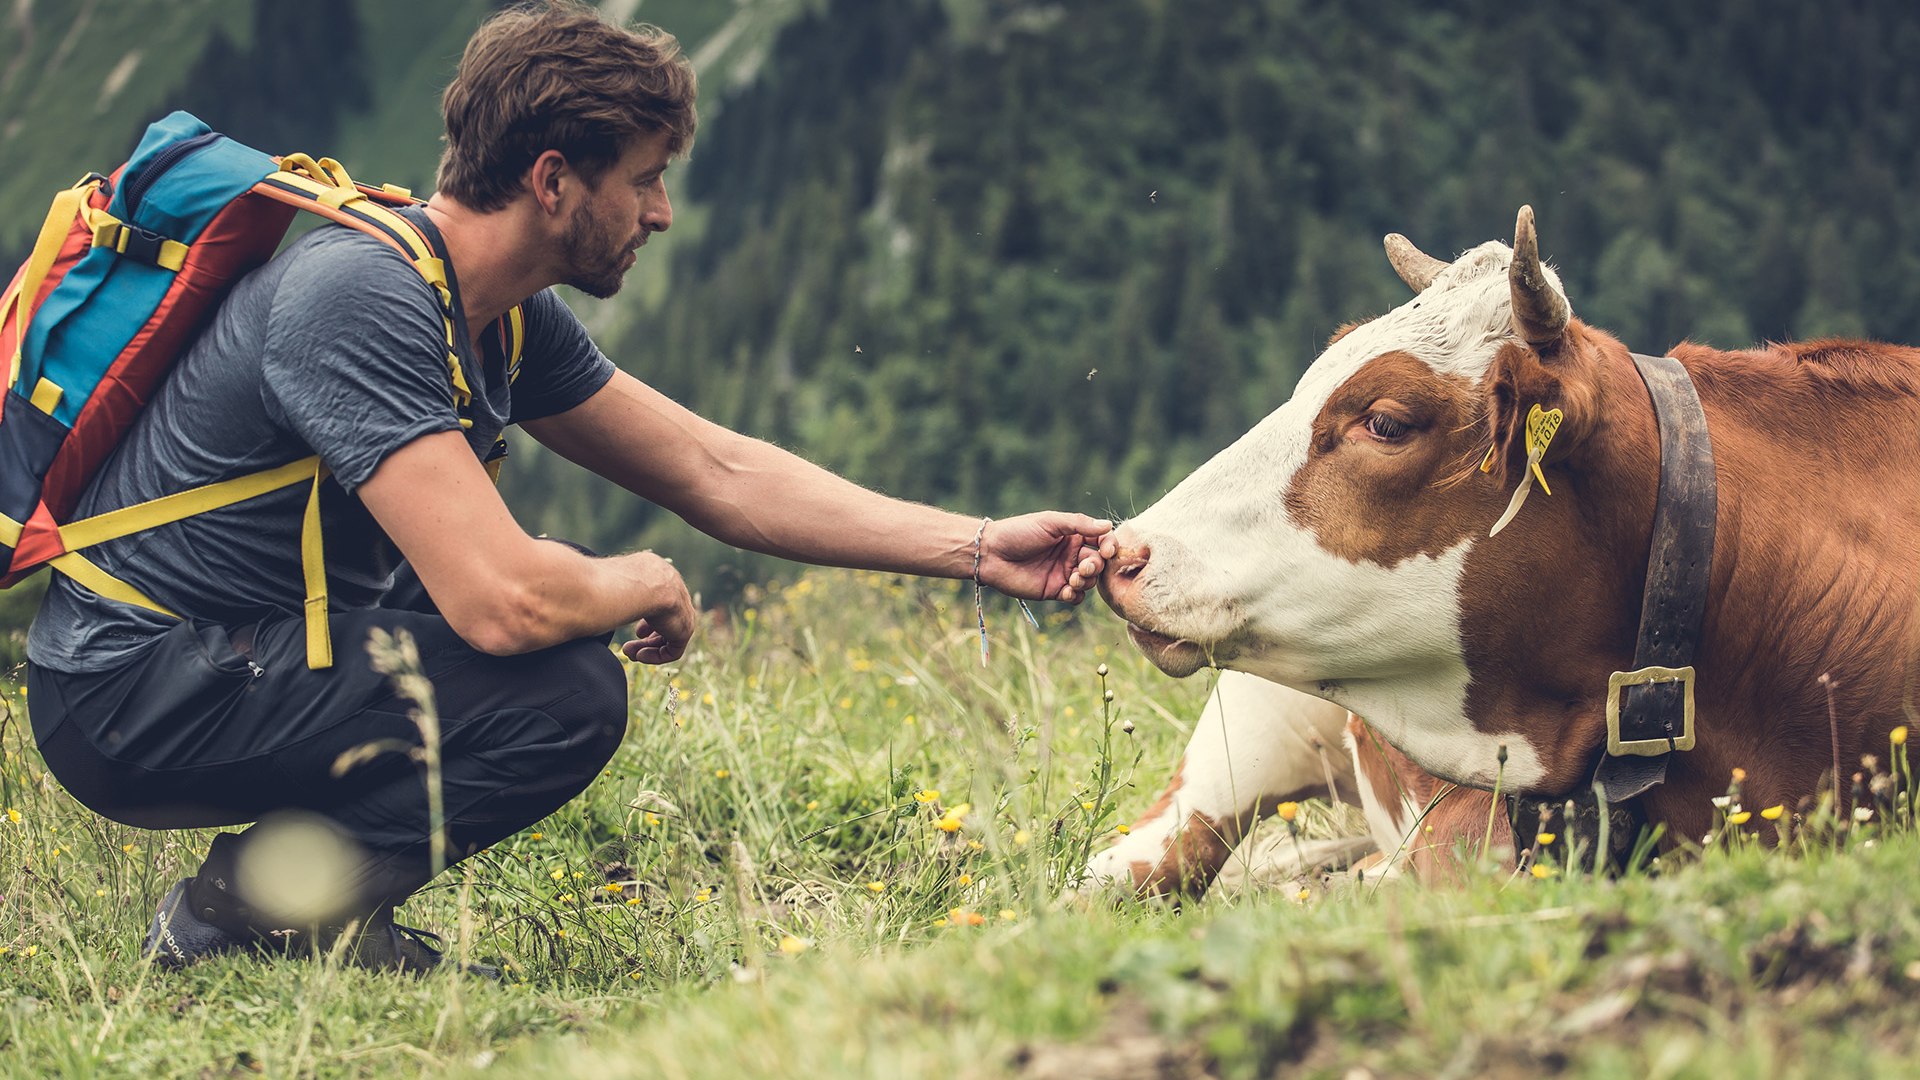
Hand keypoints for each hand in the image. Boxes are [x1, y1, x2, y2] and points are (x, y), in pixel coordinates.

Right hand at [619, 552, 696, 663]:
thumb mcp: (620, 581)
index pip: (659, 602)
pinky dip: (656, 656)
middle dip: (647, 638)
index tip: (636, 630)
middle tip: (627, 647)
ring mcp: (684, 613)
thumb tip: (599, 594)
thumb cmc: (623, 579)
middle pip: (665, 622)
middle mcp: (678, 594)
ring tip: (628, 653)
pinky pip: (673, 650)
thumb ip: (617, 589)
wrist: (645, 584)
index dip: (647, 620)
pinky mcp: (685, 630)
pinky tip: (639, 655)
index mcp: (664, 579)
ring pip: (668, 637)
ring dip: (647, 648)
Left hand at [977, 512, 1115, 602]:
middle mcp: (1071, 554)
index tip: (1108, 551)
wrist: (991, 554)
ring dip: (1086, 581)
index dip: (1109, 546)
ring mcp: (1063, 573)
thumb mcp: (1050, 522)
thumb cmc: (1018, 532)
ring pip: (1089, 581)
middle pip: (1098, 563)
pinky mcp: (1054, 591)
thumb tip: (1108, 525)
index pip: (1102, 541)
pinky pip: (1076, 597)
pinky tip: (1066, 590)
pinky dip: (1076, 595)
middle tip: (1083, 567)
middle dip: (1096, 566)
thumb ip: (1079, 524)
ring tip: (1072, 578)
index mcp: (1072, 535)